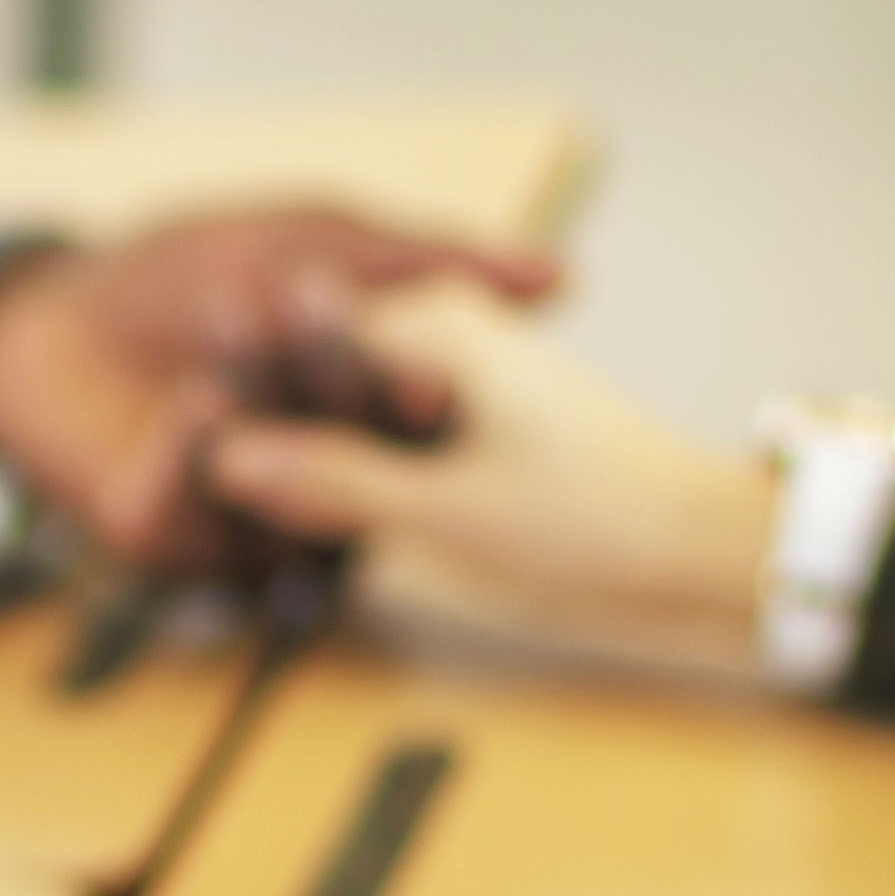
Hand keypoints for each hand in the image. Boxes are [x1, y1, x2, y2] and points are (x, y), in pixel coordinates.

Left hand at [0, 207, 560, 579]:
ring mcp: (256, 522)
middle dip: (336, 399)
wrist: (42, 314)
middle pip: (364, 466)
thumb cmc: (179, 272)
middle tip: (297, 337)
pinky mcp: (185, 553)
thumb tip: (562, 279)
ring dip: (268, 422)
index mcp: (365, 405)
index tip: (422, 372)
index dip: (418, 393)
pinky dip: (202, 452)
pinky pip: (218, 522)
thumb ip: (427, 259)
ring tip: (228, 358)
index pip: (419, 415)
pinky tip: (189, 403)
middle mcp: (325, 473)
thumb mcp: (313, 239)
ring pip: (297, 502)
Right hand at [198, 283, 780, 670]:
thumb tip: (230, 456)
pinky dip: (343, 502)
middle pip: (318, 389)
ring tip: (231, 526)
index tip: (178, 438)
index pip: (302, 341)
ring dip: (300, 478)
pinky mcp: (472, 463)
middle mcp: (444, 355)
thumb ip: (338, 481)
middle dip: (261, 437)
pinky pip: (378, 472)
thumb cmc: (608, 520)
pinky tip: (303, 546)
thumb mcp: (454, 510)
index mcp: (440, 332)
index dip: (237, 388)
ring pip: (346, 434)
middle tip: (184, 492)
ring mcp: (457, 410)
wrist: (716, 563)